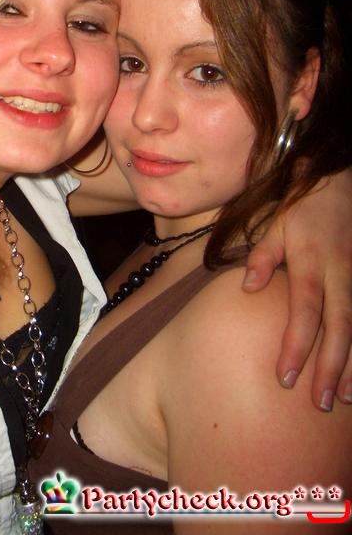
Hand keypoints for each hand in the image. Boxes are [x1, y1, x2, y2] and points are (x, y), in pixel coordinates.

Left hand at [244, 170, 351, 409]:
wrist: (341, 186)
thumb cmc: (302, 209)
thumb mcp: (274, 225)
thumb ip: (262, 258)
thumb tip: (247, 289)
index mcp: (313, 263)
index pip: (305, 312)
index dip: (297, 346)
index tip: (286, 378)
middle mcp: (342, 275)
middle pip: (340, 328)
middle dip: (332, 368)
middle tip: (322, 403)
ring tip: (347, 399)